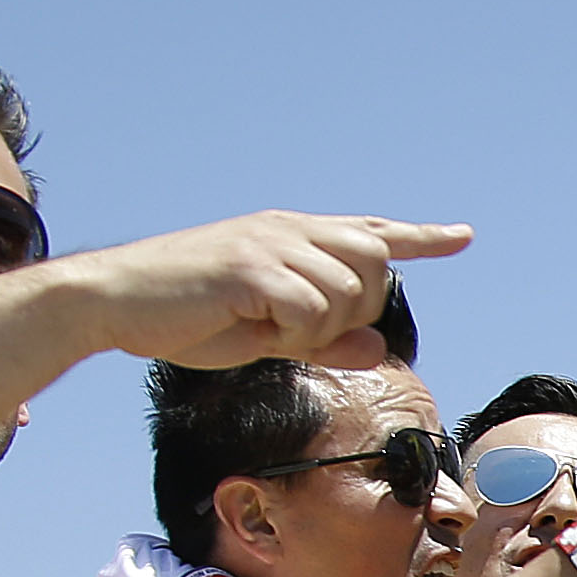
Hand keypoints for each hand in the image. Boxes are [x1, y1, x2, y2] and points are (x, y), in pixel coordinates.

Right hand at [65, 212, 475, 371]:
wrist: (114, 302)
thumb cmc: (188, 318)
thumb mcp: (266, 334)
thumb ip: (324, 339)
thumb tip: (379, 347)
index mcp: (292, 234)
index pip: (370, 230)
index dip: (419, 237)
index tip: (462, 236)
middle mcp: (288, 229)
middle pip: (374, 261)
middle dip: (358, 308)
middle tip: (304, 331)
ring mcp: (270, 243)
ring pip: (345, 292)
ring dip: (316, 327)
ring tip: (262, 327)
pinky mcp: (251, 266)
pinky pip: (309, 310)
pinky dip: (291, 333)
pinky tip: (252, 327)